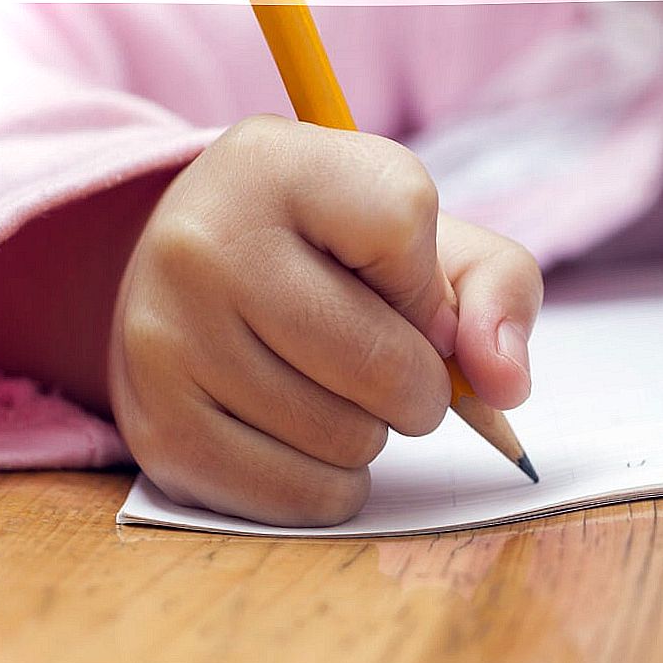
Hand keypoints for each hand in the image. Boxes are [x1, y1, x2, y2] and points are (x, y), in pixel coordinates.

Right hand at [109, 115, 541, 525]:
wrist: (200, 283)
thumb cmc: (334, 261)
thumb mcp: (426, 238)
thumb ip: (498, 290)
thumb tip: (505, 387)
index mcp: (272, 164)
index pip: (403, 219)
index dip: (428, 279)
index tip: (398, 286)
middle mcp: (199, 243)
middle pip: (386, 362)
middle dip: (419, 384)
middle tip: (388, 366)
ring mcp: (164, 342)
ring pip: (348, 440)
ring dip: (372, 434)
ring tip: (332, 392)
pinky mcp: (157, 434)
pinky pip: (304, 498)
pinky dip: (333, 486)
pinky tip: (305, 440)